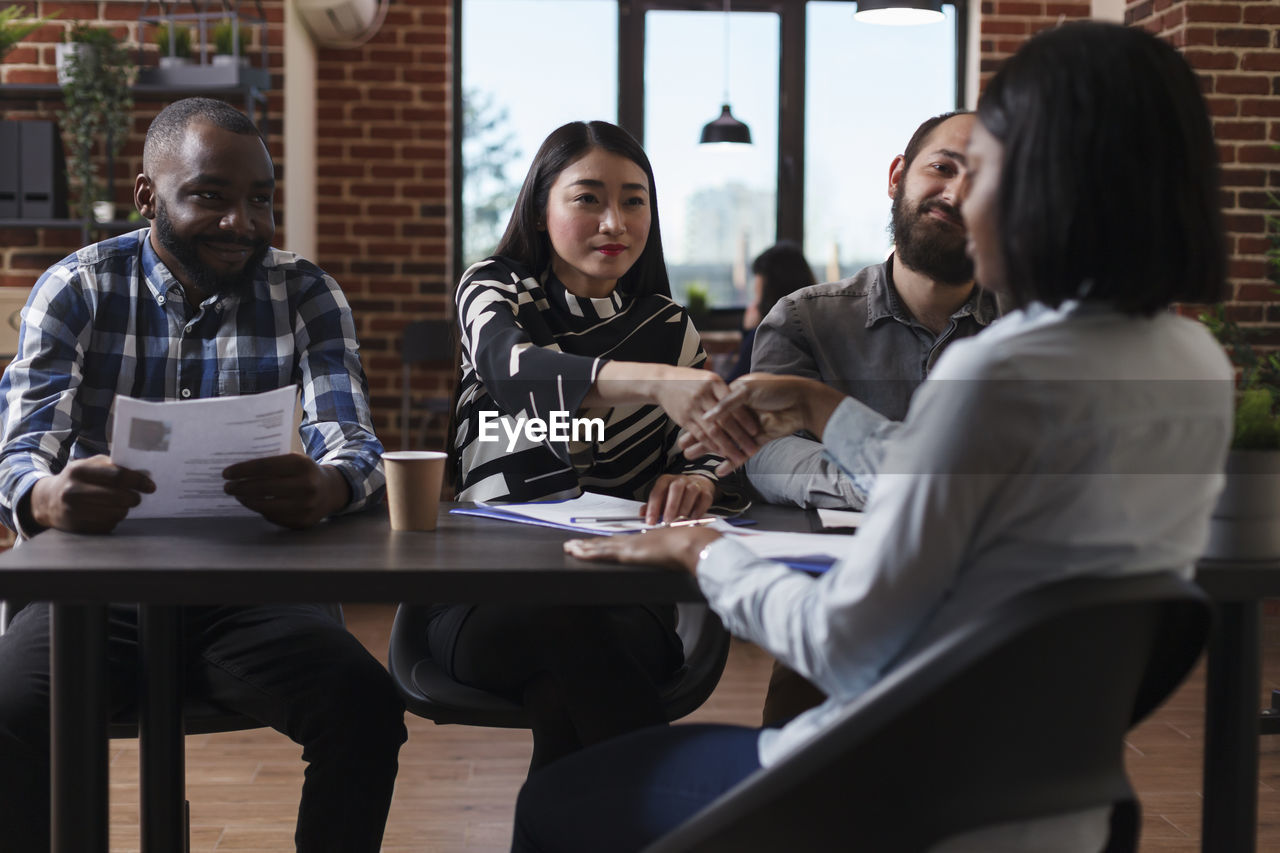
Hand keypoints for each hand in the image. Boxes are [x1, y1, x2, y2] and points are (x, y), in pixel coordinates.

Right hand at [27, 455, 155, 533]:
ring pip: (117, 513)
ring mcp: (74, 511)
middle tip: (137, 497)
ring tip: (119, 504)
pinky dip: (113, 519)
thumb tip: (143, 473)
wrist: (48, 500)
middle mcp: (73, 491)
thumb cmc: (77, 479)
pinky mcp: (77, 527)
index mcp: (78, 470)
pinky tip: (107, 513)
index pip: (118, 476)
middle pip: (119, 497)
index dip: (138, 481)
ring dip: (124, 509)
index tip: (150, 486)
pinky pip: (108, 525)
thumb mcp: (89, 465)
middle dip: (134, 497)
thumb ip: (113, 466)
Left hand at [222, 453, 350, 529]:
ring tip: (238, 496)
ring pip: (266, 506)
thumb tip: (238, 472)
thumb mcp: (294, 460)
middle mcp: (306, 485)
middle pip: (263, 487)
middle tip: (228, 487)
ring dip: (247, 501)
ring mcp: (306, 506)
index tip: (227, 473)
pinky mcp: (303, 521)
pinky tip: (254, 504)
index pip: (264, 467)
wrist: (331, 490)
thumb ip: (272, 464)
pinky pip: (274, 517)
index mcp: (302, 464)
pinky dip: (261, 510)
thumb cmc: (304, 472)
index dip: (242, 470)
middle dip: (241, 487)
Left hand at [564, 526, 721, 572]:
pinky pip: (602, 553)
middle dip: (588, 544)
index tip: (595, 543)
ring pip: (600, 546)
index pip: (620, 542)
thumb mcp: (680, 551)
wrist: (691, 544)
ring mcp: (629, 546)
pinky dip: (588, 552)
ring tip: (570, 548)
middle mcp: (634, 540)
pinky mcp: (627, 553)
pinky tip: (577, 553)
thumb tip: (675, 559)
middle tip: (573, 544)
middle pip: (606, 542)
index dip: (606, 543)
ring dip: (583, 547)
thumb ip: (674, 554)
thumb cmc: (690, 546)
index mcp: (645, 540)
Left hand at [644, 473, 715, 524]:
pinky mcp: (706, 492)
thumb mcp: (662, 498)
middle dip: (671, 506)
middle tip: (667, 522)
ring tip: (679, 523)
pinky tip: (692, 520)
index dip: (653, 507)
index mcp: (665, 480)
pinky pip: (703, 500)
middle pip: (675, 489)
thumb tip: (642, 515)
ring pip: (691, 493)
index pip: (657, 492)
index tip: (650, 521)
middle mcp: (680, 480)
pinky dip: (698, 511)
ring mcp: (694, 484)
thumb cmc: (676, 495)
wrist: (698, 485)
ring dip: (684, 509)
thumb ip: (652, 506)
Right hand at [649, 366, 761, 468]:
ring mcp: (693, 407)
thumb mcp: (708, 377)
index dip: (744, 419)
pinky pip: (700, 434)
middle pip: (725, 420)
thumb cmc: (690, 379)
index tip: (755, 431)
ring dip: (727, 446)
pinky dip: (711, 445)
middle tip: (752, 449)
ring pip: (713, 430)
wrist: (662, 380)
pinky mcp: (683, 418)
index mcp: (714, 383)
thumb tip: (744, 402)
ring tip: (739, 458)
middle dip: (739, 437)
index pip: (733, 404)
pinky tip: (720, 454)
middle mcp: (703, 395)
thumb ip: (723, 389)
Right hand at [680, 373, 843, 475]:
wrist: (803, 399)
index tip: (683, 430)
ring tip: (693, 459)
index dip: (697, 421)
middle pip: (716, 428)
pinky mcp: (760, 439)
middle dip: (698, 439)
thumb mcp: (748, 390)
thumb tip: (707, 417)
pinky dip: (732, 462)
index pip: (712, 412)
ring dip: (710, 451)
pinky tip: (720, 470)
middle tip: (683, 450)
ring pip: (726, 442)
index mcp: (735, 396)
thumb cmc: (776, 388)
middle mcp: (741, 412)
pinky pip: (743, 453)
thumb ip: (727, 404)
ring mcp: (750, 427)